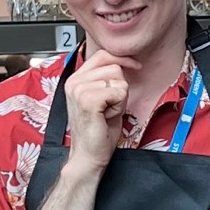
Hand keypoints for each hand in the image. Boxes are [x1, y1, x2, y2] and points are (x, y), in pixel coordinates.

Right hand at [64, 49, 140, 168]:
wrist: (89, 155)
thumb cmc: (97, 130)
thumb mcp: (103, 98)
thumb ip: (107, 79)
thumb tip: (124, 63)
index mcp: (76, 79)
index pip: (102, 55)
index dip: (122, 59)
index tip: (135, 66)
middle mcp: (74, 82)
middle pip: (114, 67)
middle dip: (120, 88)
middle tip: (109, 107)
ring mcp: (79, 90)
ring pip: (119, 81)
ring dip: (120, 99)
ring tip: (107, 113)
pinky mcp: (88, 100)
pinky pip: (119, 92)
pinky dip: (119, 107)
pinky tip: (107, 117)